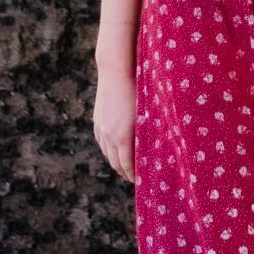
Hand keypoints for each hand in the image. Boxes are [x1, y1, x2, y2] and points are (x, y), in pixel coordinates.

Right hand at [93, 68, 137, 182]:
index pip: (127, 165)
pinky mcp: (98, 121)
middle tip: (134, 177)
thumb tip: (155, 146)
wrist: (116, 71)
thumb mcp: (146, 113)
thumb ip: (147, 132)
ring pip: (107, 153)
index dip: (133, 176)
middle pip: (115, 163)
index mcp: (123, 136)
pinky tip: (114, 149)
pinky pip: (101, 142)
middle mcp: (109, 135)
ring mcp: (101, 128)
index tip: (140, 182)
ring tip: (125, 166)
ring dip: (115, 162)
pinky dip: (108, 150)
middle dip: (124, 172)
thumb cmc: (138, 89)